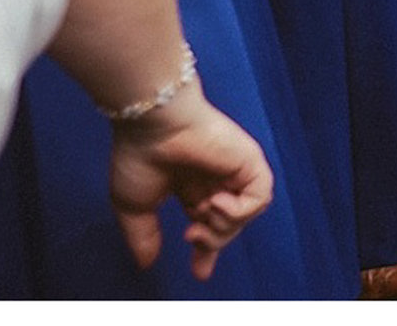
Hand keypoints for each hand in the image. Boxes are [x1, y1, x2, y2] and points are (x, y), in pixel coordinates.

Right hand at [107, 83, 274, 280]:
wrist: (153, 124)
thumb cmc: (139, 155)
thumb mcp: (135, 207)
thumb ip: (143, 237)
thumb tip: (148, 264)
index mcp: (192, 187)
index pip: (209, 224)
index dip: (208, 250)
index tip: (200, 273)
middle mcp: (215, 179)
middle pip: (230, 224)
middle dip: (213, 243)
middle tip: (191, 237)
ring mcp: (233, 169)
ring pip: (247, 214)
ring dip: (224, 228)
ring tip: (201, 218)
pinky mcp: (248, 160)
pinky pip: (260, 196)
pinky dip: (240, 210)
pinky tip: (214, 203)